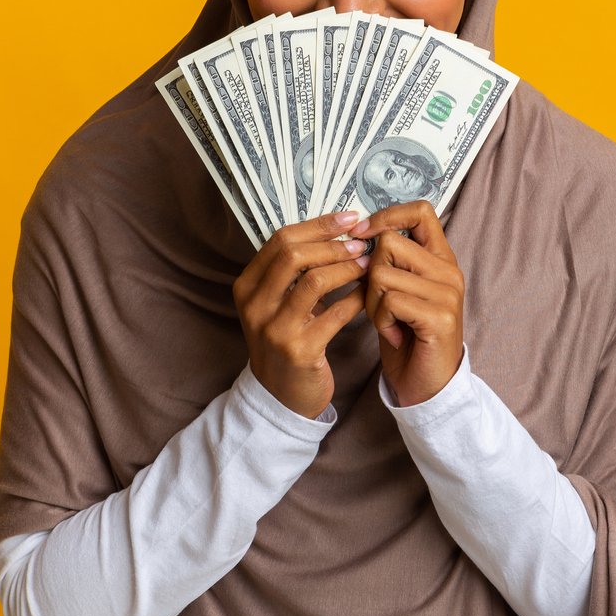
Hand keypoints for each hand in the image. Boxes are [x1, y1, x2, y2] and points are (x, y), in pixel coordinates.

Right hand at [233, 209, 370, 417]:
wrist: (281, 397)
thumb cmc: (287, 341)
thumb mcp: (276, 304)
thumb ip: (293, 271)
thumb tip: (335, 228)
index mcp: (246, 286)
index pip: (280, 240)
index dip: (318, 225)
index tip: (348, 219)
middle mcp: (255, 306)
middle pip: (293, 254)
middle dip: (333, 243)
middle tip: (361, 242)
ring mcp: (275, 329)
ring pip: (315, 280)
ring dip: (347, 267)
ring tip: (369, 264)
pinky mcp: (300, 350)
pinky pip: (336, 313)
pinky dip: (356, 298)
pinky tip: (369, 293)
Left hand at [352, 200, 463, 405]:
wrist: (425, 385)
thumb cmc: (407, 337)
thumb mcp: (397, 291)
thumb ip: (388, 261)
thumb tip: (358, 232)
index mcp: (440, 259)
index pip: (420, 211)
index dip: (387, 216)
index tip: (363, 234)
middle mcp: (449, 271)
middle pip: (389, 244)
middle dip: (369, 274)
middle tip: (382, 304)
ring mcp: (447, 293)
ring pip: (383, 273)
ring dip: (373, 302)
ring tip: (389, 322)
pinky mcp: (440, 317)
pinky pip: (390, 301)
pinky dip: (381, 320)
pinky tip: (395, 334)